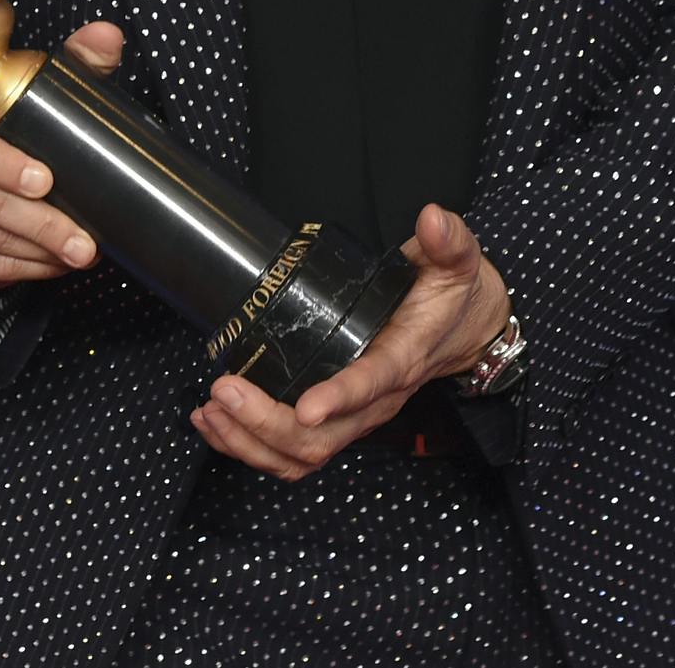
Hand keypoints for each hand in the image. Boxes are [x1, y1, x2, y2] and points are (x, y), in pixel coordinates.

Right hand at [0, 20, 125, 289]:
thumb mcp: (43, 86)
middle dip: (40, 226)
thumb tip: (108, 36)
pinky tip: (48, 266)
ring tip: (78, 255)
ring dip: (33, 255)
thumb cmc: (14, 119)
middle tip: (85, 243)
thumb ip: (76, 61)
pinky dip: (15, 271)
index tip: (46, 181)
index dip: (1, 165)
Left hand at [189, 202, 511, 480]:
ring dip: (251, 442)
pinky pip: (295, 453)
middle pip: (323, 438)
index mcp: (404, 358)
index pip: (372, 384)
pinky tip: (216, 425)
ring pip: (303, 455)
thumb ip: (447, 239)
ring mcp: (357, 417)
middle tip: (224, 389)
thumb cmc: (452, 296)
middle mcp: (379, 399)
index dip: (338, 399)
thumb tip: (432, 218)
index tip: (305, 407)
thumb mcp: (458, 261)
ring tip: (210, 411)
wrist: (464, 330)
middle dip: (266, 423)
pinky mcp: (339, 422)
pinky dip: (251, 448)